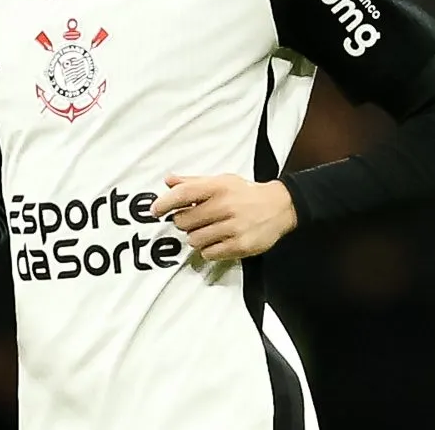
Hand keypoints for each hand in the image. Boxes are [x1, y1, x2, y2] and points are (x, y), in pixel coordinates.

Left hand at [150, 174, 297, 261]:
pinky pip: (209, 253)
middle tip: (192, 221)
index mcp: (219, 187)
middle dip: (183, 223)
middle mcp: (226, 206)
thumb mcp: (221, 181)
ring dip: (195, 237)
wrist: (280, 207)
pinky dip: (208, 250)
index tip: (155, 210)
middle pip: (185, 221)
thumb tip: (168, 181)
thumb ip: (193, 182)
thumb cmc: (245, 194)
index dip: (165, 203)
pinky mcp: (240, 245)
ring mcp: (234, 227)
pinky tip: (216, 241)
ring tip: (207, 231)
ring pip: (195, 240)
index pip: (184, 194)